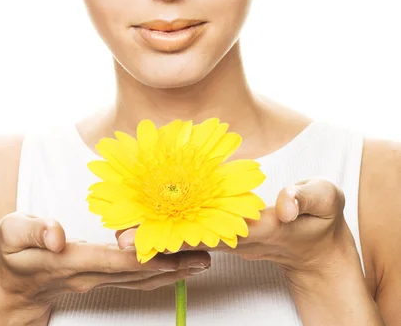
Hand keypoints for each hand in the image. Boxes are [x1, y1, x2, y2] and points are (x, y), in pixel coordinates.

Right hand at [0, 212, 211, 323]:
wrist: (9, 286)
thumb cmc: (10, 253)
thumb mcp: (9, 234)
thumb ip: (33, 231)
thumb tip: (56, 234)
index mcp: (70, 261)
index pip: (113, 259)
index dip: (144, 255)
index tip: (173, 249)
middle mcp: (89, 274)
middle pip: (137, 272)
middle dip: (171, 265)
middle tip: (204, 256)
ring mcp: (96, 279)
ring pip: (140, 278)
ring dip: (171, 272)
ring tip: (201, 262)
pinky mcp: (100, 278)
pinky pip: (134, 278)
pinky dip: (158, 273)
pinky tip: (175, 267)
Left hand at [116, 178, 356, 279]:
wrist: (317, 244)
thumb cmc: (321, 218)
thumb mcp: (325, 200)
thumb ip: (305, 198)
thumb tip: (284, 204)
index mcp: (254, 228)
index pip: (209, 233)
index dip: (177, 234)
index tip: (147, 237)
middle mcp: (234, 235)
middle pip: (188, 238)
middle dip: (153, 238)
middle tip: (117, 237)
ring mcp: (228, 233)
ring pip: (186, 234)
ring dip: (155, 232)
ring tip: (118, 228)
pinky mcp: (226, 228)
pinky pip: (195, 227)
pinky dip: (171, 223)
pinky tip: (148, 215)